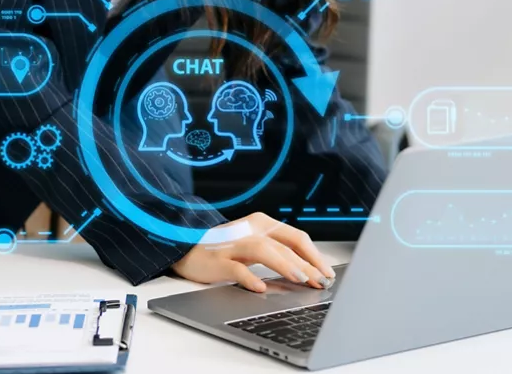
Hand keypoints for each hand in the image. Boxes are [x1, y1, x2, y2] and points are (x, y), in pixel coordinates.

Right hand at [170, 213, 335, 291]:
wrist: (183, 247)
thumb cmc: (224, 248)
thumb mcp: (254, 245)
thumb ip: (278, 254)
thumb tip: (309, 274)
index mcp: (261, 223)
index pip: (296, 237)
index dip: (315, 256)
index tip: (328, 273)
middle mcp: (249, 230)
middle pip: (284, 245)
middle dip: (307, 264)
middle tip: (321, 282)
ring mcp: (232, 244)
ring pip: (263, 250)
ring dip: (284, 264)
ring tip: (301, 280)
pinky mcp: (216, 260)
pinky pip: (235, 268)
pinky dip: (249, 278)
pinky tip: (260, 288)